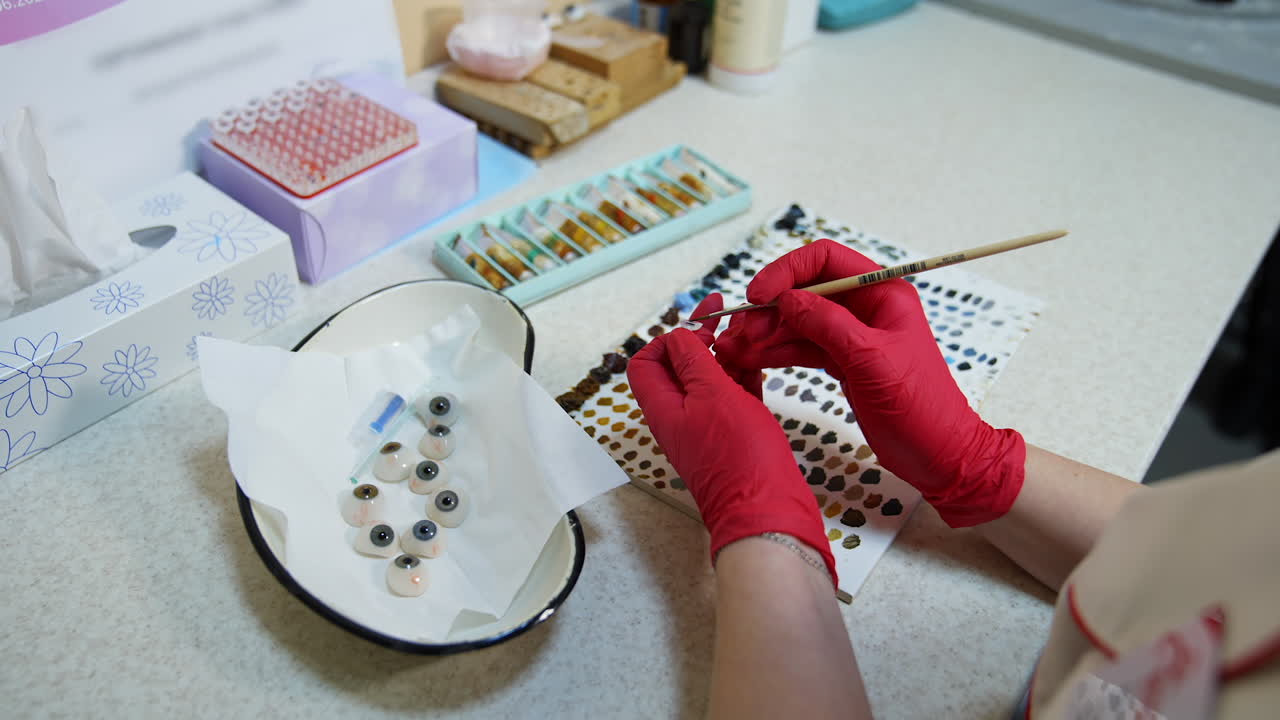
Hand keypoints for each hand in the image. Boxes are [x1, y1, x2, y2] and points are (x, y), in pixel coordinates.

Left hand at [628, 294, 835, 582]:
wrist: (767, 512)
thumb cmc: (739, 459)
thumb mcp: (712, 395)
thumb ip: (693, 360)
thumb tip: (678, 336)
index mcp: (663, 407)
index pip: (646, 363)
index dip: (666, 339)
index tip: (695, 325)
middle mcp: (680, 417)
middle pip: (680, 367)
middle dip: (700, 337)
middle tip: (724, 311)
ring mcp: (708, 427)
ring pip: (710, 379)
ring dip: (725, 353)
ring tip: (748, 332)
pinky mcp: (734, 435)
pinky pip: (733, 396)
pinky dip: (743, 375)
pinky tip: (759, 359)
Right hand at [714, 239, 1024, 526]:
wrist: (938, 453)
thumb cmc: (921, 407)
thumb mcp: (871, 360)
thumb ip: (827, 324)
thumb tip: (787, 299)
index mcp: (883, 293)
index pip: (825, 260)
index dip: (787, 271)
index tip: (759, 293)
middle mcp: (866, 307)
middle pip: (805, 290)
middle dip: (770, 307)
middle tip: (743, 330)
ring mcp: (853, 335)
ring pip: (798, 320)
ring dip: (766, 332)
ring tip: (736, 348)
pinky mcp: (843, 361)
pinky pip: (801, 346)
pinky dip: (776, 351)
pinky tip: (752, 358)